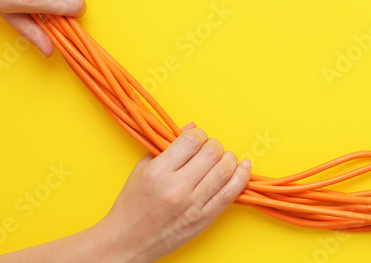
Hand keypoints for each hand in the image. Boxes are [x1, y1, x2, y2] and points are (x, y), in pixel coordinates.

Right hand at [96, 125, 250, 262]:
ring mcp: (192, 205)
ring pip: (225, 170)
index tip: (198, 138)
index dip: (199, 134)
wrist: (127, 242)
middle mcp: (176, 188)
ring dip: (230, 158)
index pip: (192, 140)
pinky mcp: (204, 219)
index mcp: (158, 172)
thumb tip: (192, 126)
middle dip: (214, 145)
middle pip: (212, 152)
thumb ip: (167, 146)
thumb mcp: (142, 170)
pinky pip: (230, 194)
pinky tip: (243, 168)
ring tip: (225, 158)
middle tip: (210, 149)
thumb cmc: (132, 205)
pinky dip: (241, 177)